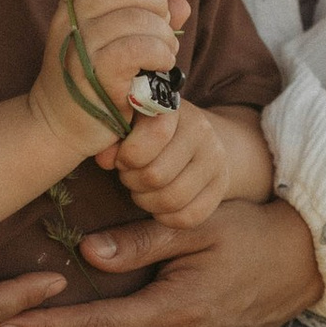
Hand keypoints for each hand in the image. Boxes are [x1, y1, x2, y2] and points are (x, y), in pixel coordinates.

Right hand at [37, 0, 186, 149]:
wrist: (58, 127)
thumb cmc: (91, 83)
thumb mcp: (111, 44)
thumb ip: (145, 19)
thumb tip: (180, 3)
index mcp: (69, 9)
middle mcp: (70, 23)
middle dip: (156, 3)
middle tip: (164, 28)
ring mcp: (80, 49)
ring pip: (135, 19)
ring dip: (163, 34)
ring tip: (166, 53)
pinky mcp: (96, 77)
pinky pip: (136, 49)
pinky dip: (159, 53)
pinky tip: (163, 65)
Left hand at [111, 97, 230, 230]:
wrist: (194, 138)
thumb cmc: (148, 132)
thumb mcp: (129, 125)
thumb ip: (112, 139)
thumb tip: (104, 159)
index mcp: (173, 108)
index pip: (153, 136)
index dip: (128, 156)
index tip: (122, 159)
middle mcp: (201, 131)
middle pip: (156, 175)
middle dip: (133, 181)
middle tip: (130, 176)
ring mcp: (215, 159)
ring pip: (171, 199)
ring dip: (146, 201)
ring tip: (142, 190)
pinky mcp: (221, 186)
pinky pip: (188, 217)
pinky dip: (165, 217)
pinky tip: (158, 204)